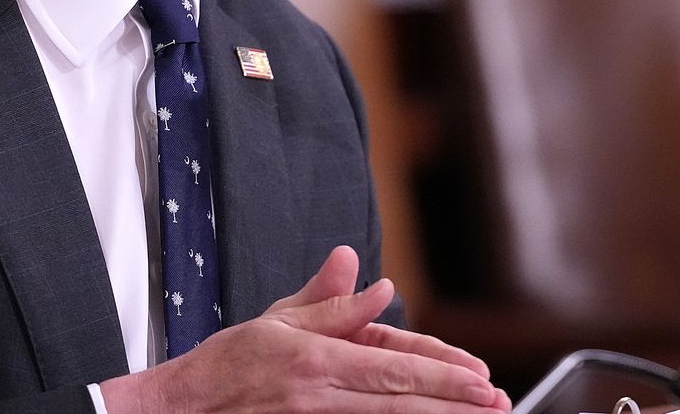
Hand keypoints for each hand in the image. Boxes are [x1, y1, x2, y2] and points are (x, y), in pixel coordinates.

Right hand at [99, 246, 510, 413]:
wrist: (181, 408)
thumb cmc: (227, 364)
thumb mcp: (277, 322)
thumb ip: (331, 302)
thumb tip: (374, 278)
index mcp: (315, 358)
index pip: (393, 364)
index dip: (441, 372)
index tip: (480, 375)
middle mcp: (319, 393)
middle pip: (401, 399)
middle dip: (455, 403)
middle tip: (498, 401)